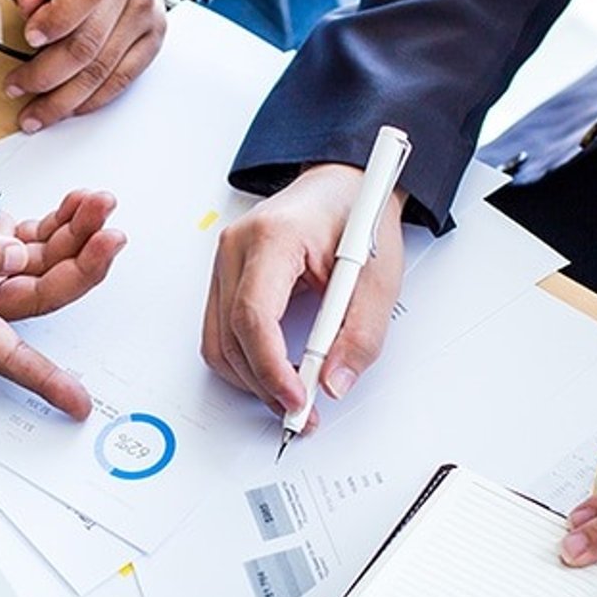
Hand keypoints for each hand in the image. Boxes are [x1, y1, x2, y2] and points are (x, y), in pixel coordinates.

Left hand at [0, 0, 167, 132]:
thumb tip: (29, 2)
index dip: (56, 21)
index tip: (29, 38)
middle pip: (89, 42)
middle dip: (46, 75)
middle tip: (16, 88)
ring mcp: (144, 10)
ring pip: (103, 70)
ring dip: (64, 99)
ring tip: (34, 112)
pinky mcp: (153, 35)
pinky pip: (122, 78)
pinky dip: (91, 99)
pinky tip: (67, 106)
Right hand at [0, 154, 125, 419]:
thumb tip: (13, 256)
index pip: (7, 355)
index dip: (43, 378)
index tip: (75, 401)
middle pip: (47, 295)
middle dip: (83, 267)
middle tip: (108, 238)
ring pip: (55, 264)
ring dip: (82, 236)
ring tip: (97, 205)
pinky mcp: (4, 242)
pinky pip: (48, 238)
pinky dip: (69, 221)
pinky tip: (81, 205)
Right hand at [201, 164, 406, 426]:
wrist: (342, 184)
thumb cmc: (357, 215)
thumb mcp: (377, 276)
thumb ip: (360, 334)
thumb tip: (333, 383)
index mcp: (273, 236)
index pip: (254, 315)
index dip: (272, 367)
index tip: (299, 398)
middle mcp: (236, 247)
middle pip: (231, 337)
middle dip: (264, 384)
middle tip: (303, 412)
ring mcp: (224, 263)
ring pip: (219, 343)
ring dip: (252, 380)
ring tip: (293, 397)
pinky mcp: (225, 278)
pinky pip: (221, 334)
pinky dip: (246, 363)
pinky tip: (276, 373)